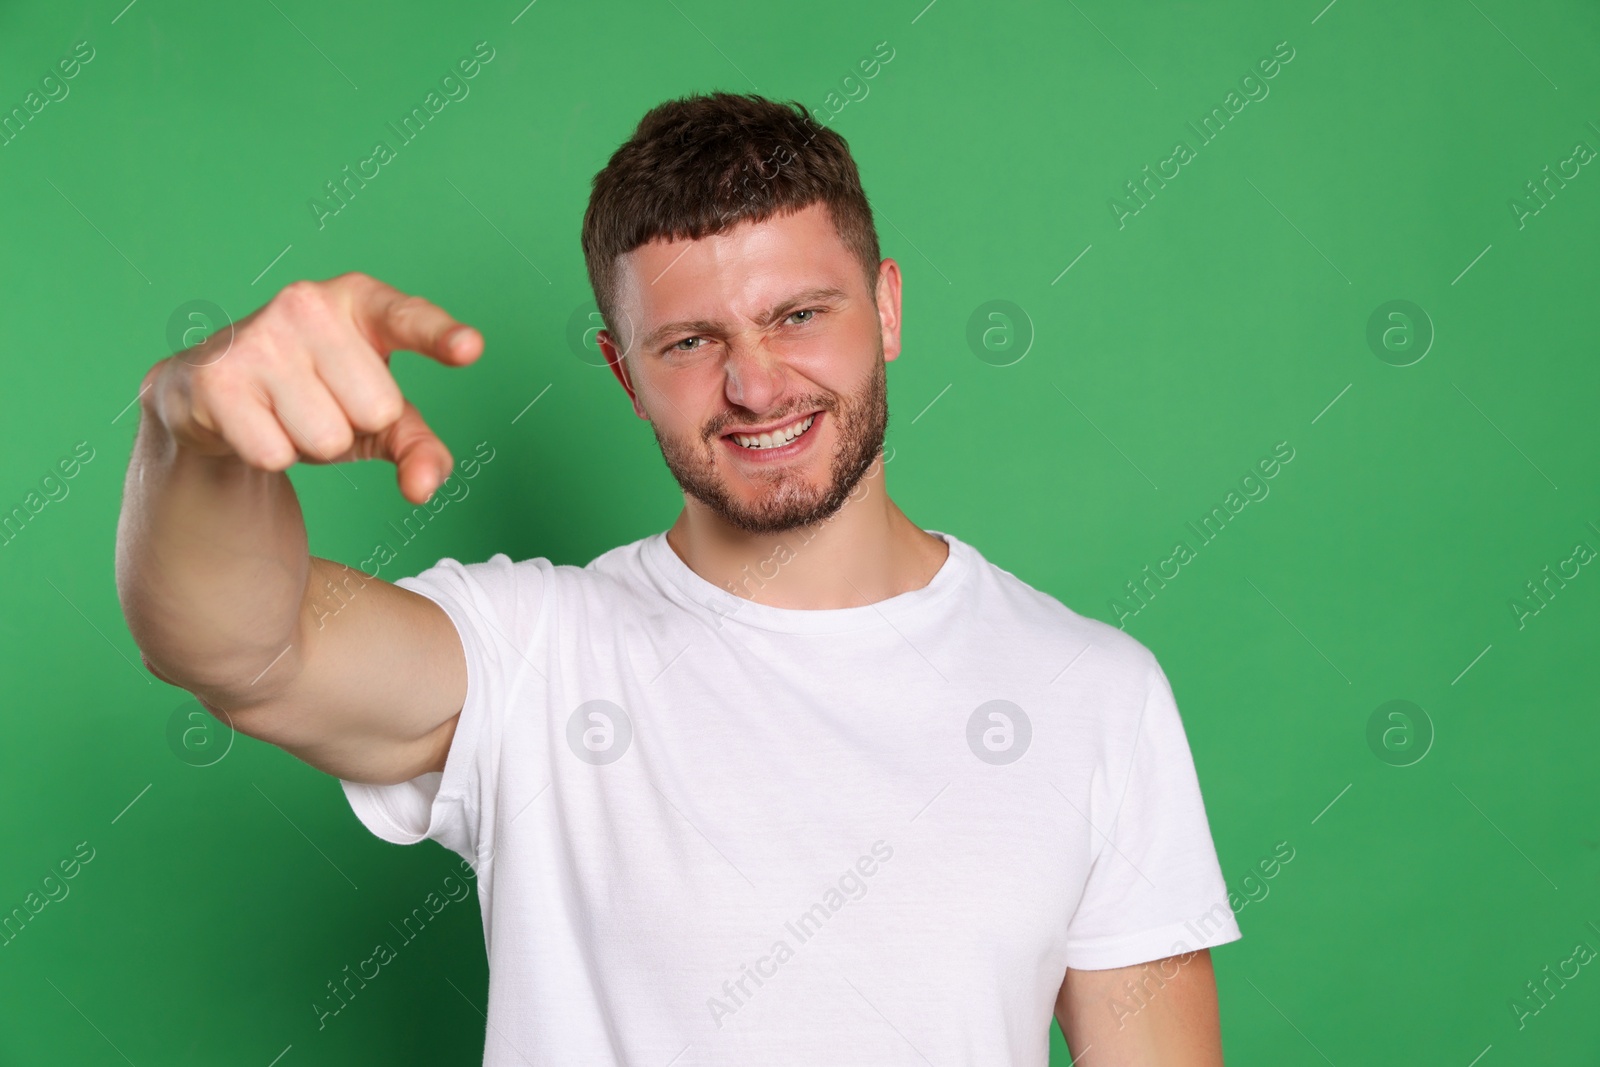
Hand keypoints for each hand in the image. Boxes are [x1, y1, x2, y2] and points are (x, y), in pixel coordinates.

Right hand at [143, 272, 482, 504]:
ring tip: (286, 410)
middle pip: (376, 410)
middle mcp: (307, 304)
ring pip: (326, 439)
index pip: (408, 318)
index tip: (470, 348)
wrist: (214, 391)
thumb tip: (422, 486)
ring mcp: (258, 336)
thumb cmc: (315, 392)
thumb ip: (418, 447)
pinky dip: (271, 454)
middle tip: (319, 402)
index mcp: (360, 300)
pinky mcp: (216, 378)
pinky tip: (252, 421)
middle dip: (353, 424)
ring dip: (310, 443)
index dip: (440, 336)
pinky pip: (276, 454)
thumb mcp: (380, 417)